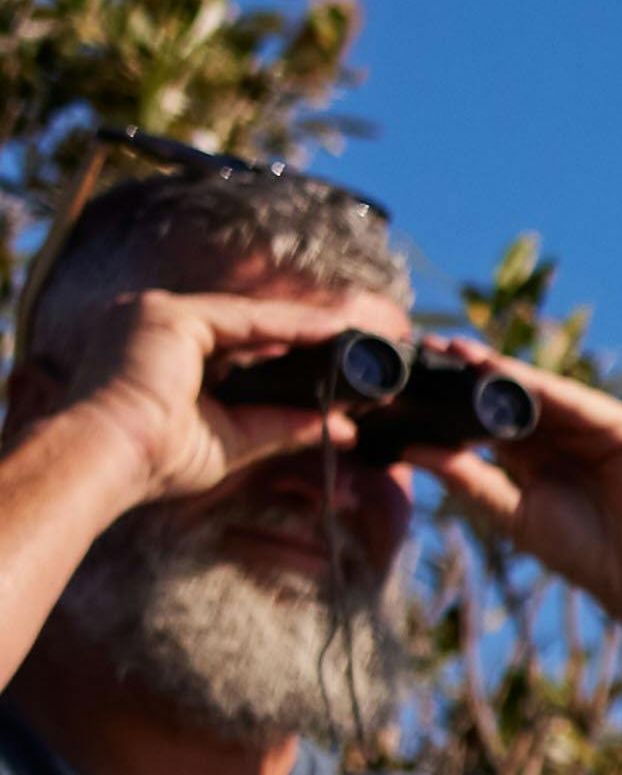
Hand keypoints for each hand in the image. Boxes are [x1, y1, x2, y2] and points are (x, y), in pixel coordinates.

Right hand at [21, 281, 358, 516]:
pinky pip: (246, 317)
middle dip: (305, 336)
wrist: (110, 461)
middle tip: (359, 343)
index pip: (238, 345)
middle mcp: (155, 325)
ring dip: (308, 326)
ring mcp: (156, 313)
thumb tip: (344, 428)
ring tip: (356, 333)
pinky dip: (292, 324)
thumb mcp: (235, 439)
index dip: (291, 353)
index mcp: (162, 352)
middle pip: (247, 326)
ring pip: (251, 318)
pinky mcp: (167, 314)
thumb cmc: (155, 461)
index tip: (340, 362)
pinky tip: (332, 329)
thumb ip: (285, 426)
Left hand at [415, 347, 621, 630]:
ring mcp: (595, 430)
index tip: (409, 380)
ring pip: (542, 392)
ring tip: (457, 351)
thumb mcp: (515, 515)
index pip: (488, 420)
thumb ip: (469, 482)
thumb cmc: (587, 555)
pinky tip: (507, 374)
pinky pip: (577, 401)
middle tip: (424, 346)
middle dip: (470, 372)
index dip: (452, 399)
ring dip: (500, 370)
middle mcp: (564, 439)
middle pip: (511, 396)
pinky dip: (542, 386)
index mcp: (535, 461)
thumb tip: (412, 451)